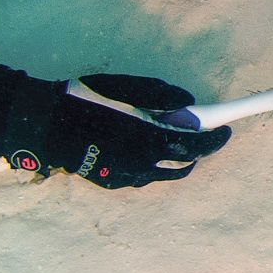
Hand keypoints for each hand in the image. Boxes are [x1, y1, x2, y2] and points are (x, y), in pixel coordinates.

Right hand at [46, 74, 229, 187]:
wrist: (46, 125)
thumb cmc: (88, 99)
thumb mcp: (128, 87)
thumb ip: (162, 96)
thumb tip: (188, 104)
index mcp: (148, 140)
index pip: (196, 146)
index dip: (215, 139)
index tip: (226, 130)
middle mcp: (141, 165)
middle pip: (183, 163)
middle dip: (196, 150)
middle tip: (198, 132)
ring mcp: (126, 178)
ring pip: (163, 173)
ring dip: (173, 158)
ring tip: (167, 138)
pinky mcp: (112, 184)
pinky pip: (142, 176)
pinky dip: (150, 164)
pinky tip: (140, 148)